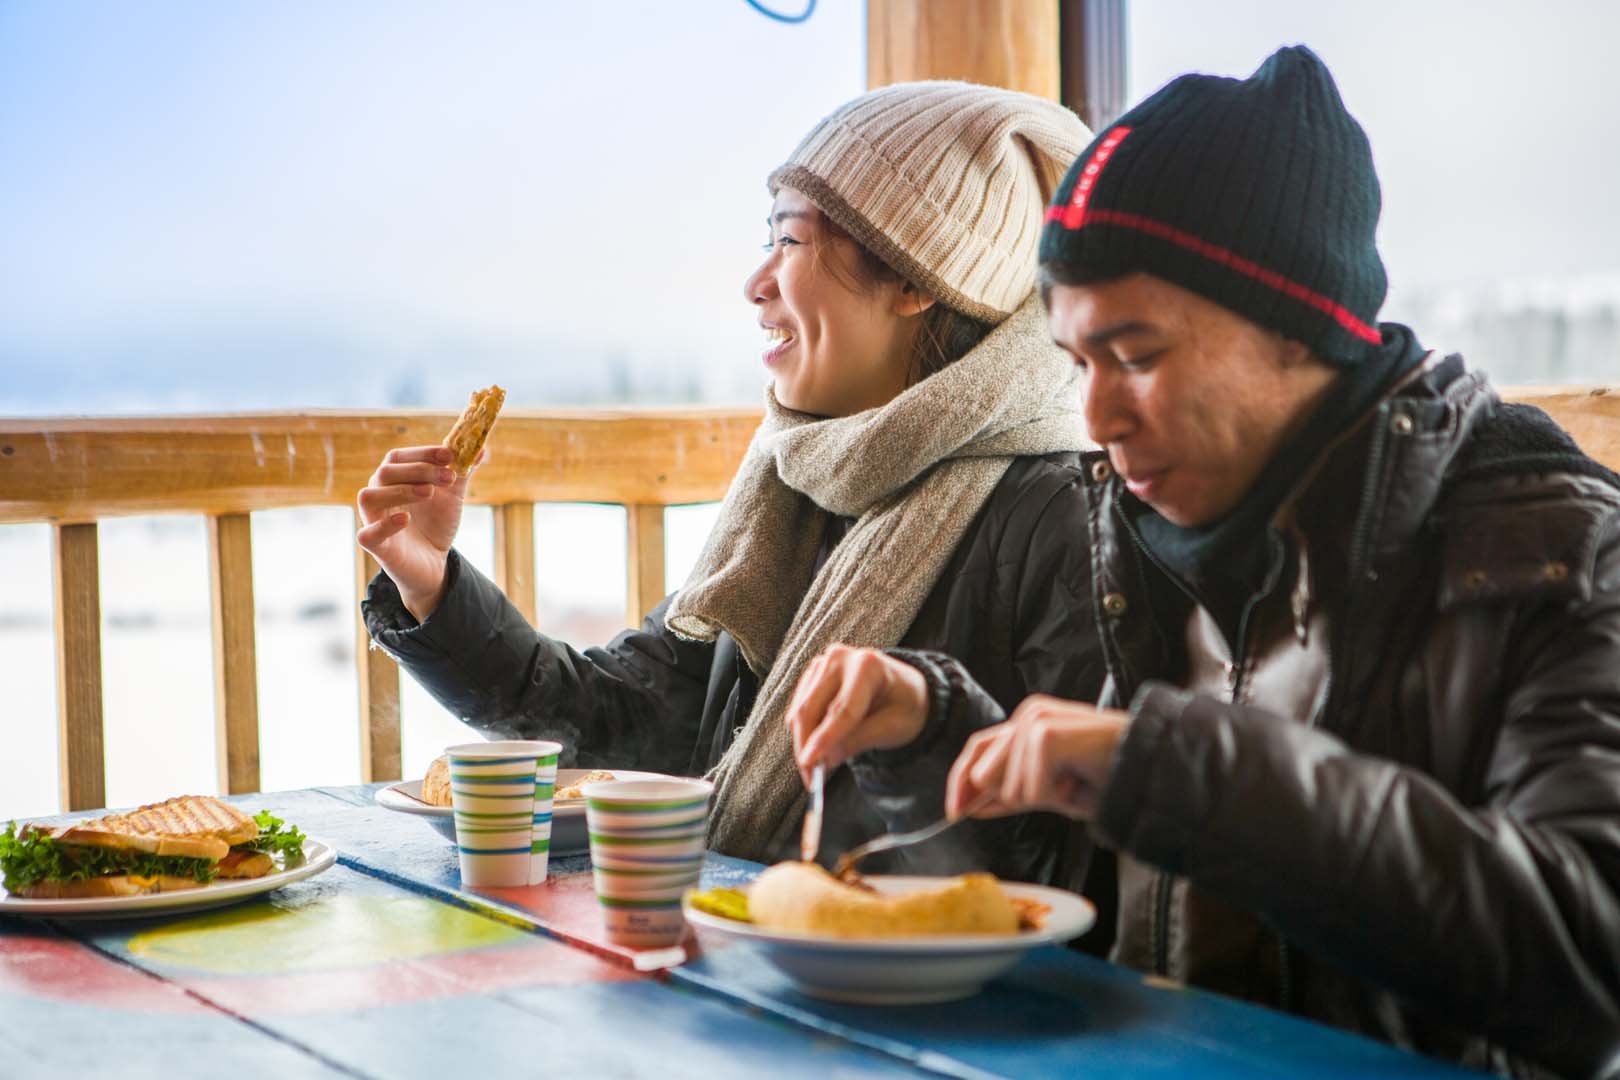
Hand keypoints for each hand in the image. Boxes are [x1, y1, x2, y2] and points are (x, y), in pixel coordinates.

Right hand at [355, 445, 480, 620]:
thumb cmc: (435, 524)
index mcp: (393, 479)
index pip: (399, 457)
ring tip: (429, 492)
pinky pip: (367, 534)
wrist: (434, 562)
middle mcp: (378, 495)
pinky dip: (385, 524)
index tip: (449, 455)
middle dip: (419, 470)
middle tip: (448, 477)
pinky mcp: (375, 546)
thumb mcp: (451, 496)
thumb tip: (481, 449)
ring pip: (370, 496)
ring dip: (401, 490)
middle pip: (386, 472)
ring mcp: (373, 520)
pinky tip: (405, 518)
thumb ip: (462, 473)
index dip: (423, 453)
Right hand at [786, 645, 929, 785]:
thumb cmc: (903, 706)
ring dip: (803, 744)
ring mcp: (822, 663)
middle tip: (810, 780)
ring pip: (800, 711)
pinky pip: (798, 709)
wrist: (902, 688)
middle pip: (812, 709)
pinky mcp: (812, 675)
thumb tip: (824, 761)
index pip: (842, 708)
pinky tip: (817, 748)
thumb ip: (859, 741)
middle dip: (807, 747)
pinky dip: (803, 733)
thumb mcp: (893, 727)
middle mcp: (840, 657)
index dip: (824, 738)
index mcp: (869, 666)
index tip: (810, 765)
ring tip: (815, 771)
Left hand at [945, 695, 1130, 819]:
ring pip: (1009, 787)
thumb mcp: (1048, 790)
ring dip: (1044, 797)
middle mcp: (1028, 715)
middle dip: (1017, 796)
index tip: (954, 813)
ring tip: (1076, 782)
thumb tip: (968, 804)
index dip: (960, 782)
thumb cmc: (1105, 779)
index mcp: (1026, 722)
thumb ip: (1008, 793)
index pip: (978, 749)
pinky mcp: (1047, 734)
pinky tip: (1077, 781)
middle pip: (987, 773)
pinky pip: (1030, 787)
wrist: (1147, 773)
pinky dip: (1055, 796)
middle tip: (1064, 787)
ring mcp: (1036, 720)